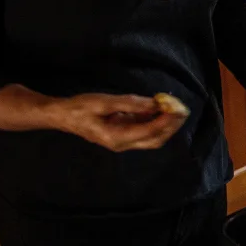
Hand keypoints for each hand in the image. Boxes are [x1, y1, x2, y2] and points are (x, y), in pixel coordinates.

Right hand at [50, 93, 186, 151]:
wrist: (62, 116)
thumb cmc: (80, 108)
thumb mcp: (103, 102)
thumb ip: (130, 103)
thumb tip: (154, 103)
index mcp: (117, 138)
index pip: (149, 131)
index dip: (165, 120)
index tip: (177, 108)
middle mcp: (122, 144)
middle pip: (155, 139)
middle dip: (171, 126)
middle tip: (182, 109)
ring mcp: (123, 141)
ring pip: (151, 137)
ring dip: (165, 124)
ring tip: (176, 109)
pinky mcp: (123, 134)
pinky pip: (144, 130)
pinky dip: (155, 121)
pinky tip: (160, 109)